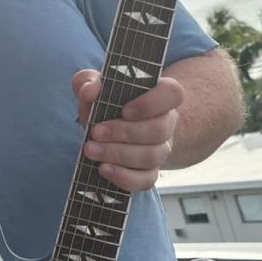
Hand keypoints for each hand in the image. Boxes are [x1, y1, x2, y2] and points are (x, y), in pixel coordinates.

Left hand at [72, 69, 182, 192]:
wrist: (111, 131)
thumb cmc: (106, 103)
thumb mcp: (95, 86)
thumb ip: (88, 80)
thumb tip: (88, 90)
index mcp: (159, 96)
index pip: (173, 94)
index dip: (152, 103)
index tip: (124, 110)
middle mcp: (166, 122)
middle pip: (160, 129)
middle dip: (125, 132)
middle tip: (96, 132)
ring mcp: (161, 150)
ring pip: (153, 156)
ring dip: (119, 154)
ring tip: (91, 150)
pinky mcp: (150, 172)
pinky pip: (146, 180)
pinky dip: (124, 177)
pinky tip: (103, 169)